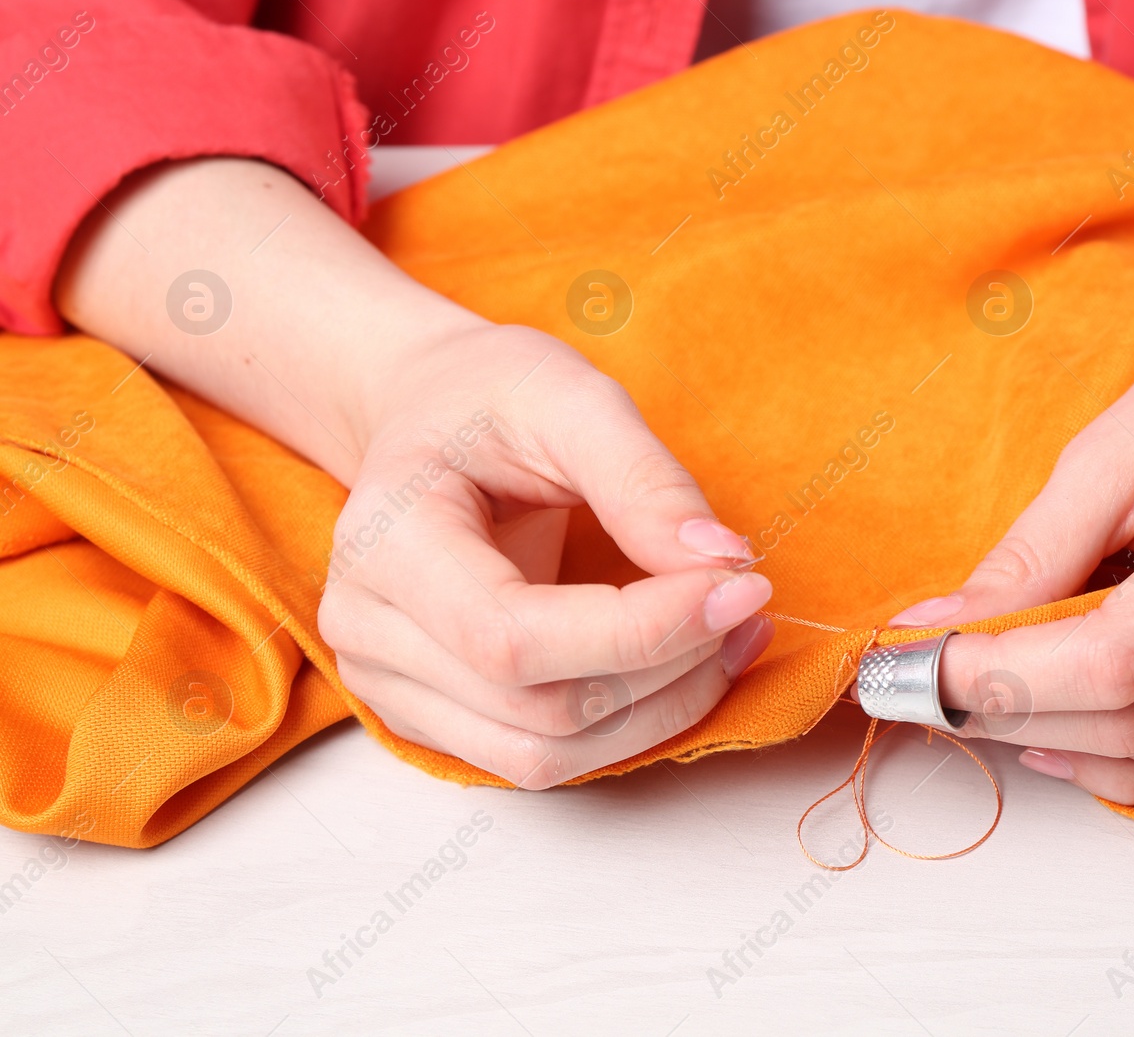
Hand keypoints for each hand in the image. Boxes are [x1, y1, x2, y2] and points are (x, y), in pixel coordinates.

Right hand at [54, 157, 772, 788]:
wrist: (427, 417)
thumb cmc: (489, 396)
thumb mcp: (569, 395)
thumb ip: (643, 478)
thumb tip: (722, 562)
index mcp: (385, 542)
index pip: (511, 636)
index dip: (641, 630)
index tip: (741, 584)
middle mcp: (367, 631)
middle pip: (538, 709)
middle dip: (668, 666)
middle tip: (747, 599)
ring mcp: (390, 685)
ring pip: (545, 756)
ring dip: (661, 708)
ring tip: (729, 633)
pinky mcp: (432, 715)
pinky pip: (542, 758)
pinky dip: (631, 722)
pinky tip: (685, 662)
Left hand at [882, 107, 1133, 811]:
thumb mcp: (1111, 450)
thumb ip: (1028, 555)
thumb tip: (931, 630)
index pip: (1120, 656)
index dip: (1008, 677)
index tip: (923, 666)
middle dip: (1019, 714)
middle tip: (937, 691)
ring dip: (1068, 745)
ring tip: (990, 709)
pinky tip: (1068, 745)